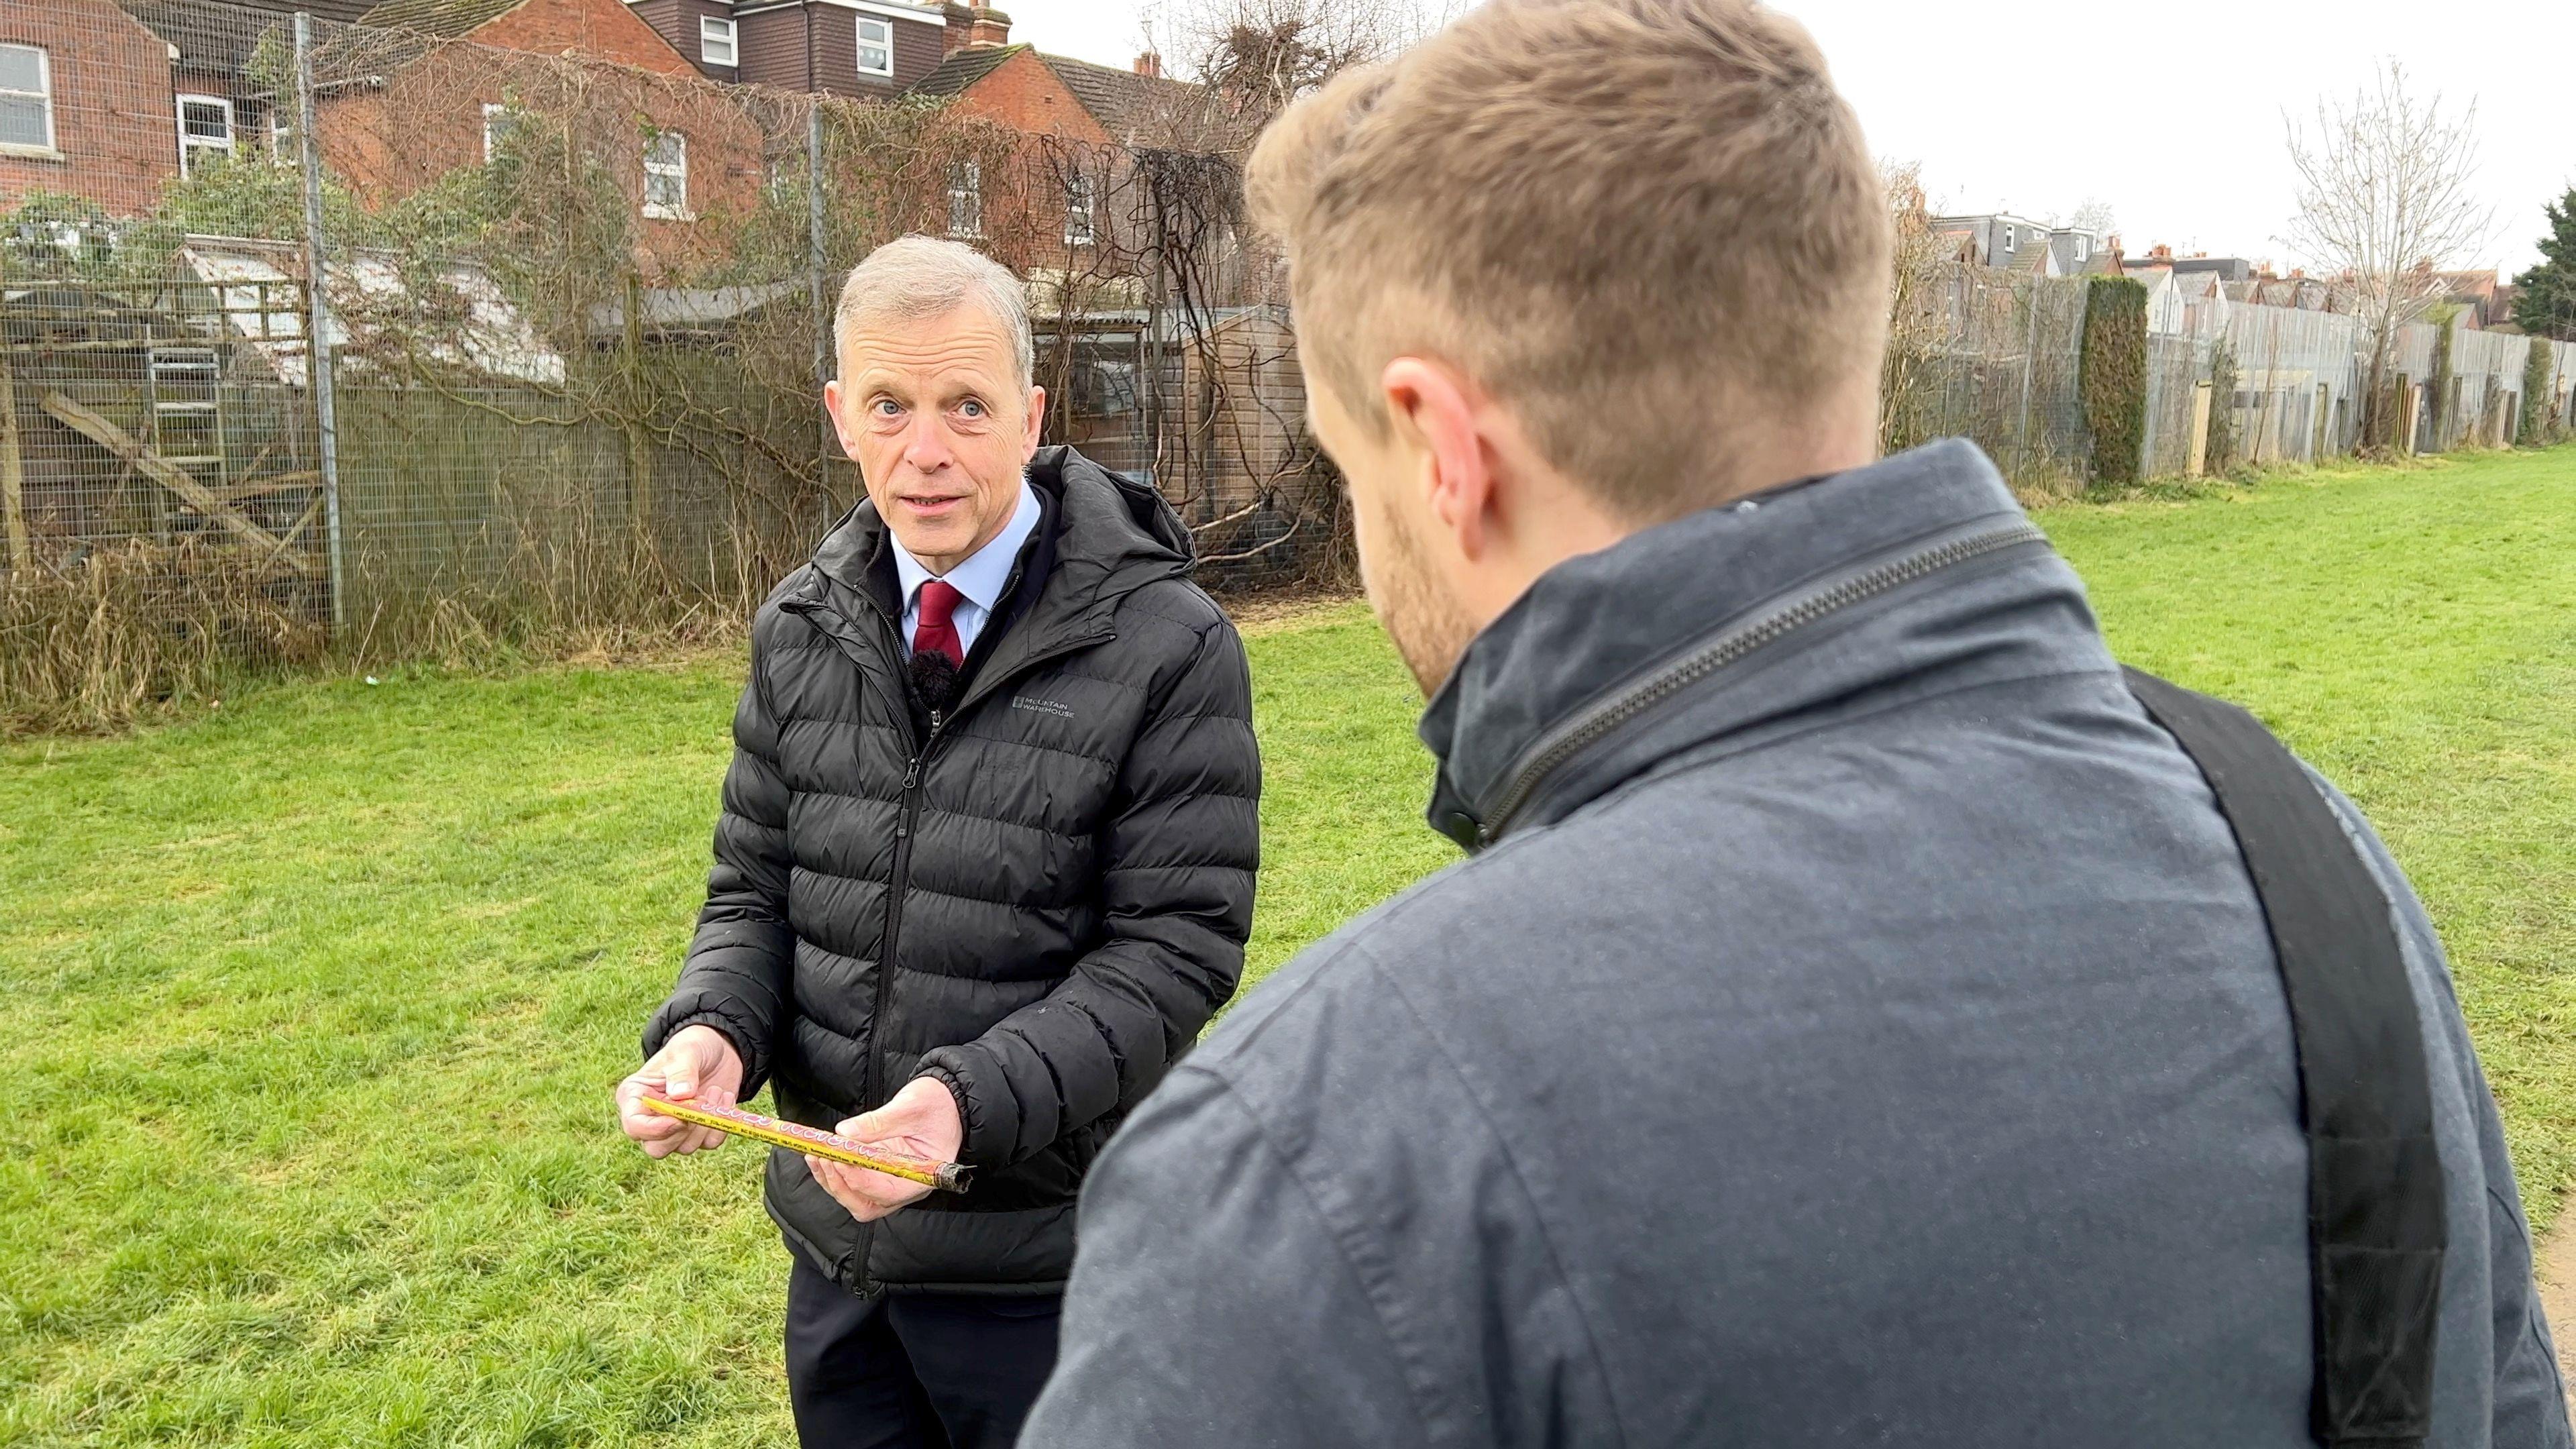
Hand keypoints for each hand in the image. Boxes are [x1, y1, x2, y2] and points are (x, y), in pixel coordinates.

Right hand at [617, 1024, 745, 1158]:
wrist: (718, 1048)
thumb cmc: (692, 1046)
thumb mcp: (686, 1050)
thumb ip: (682, 1071)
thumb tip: (680, 1094)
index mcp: (636, 1097)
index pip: (634, 1126)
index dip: (655, 1129)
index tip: (680, 1119)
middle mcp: (651, 1117)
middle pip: (656, 1148)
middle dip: (682, 1132)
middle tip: (701, 1103)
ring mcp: (675, 1127)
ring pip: (685, 1148)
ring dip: (706, 1123)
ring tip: (715, 1090)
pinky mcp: (697, 1131)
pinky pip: (708, 1143)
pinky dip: (721, 1125)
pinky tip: (724, 1098)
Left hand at [808, 1075, 963, 1223]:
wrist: (948, 1102)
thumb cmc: (938, 1105)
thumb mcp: (911, 1107)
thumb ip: (878, 1122)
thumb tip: (844, 1132)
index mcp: (923, 1175)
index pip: (887, 1191)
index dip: (859, 1179)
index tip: (840, 1157)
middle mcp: (906, 1186)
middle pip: (868, 1205)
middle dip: (841, 1186)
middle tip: (825, 1159)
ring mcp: (892, 1182)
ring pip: (856, 1199)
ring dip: (833, 1181)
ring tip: (816, 1154)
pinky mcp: (880, 1174)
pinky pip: (854, 1185)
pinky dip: (834, 1173)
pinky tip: (822, 1155)